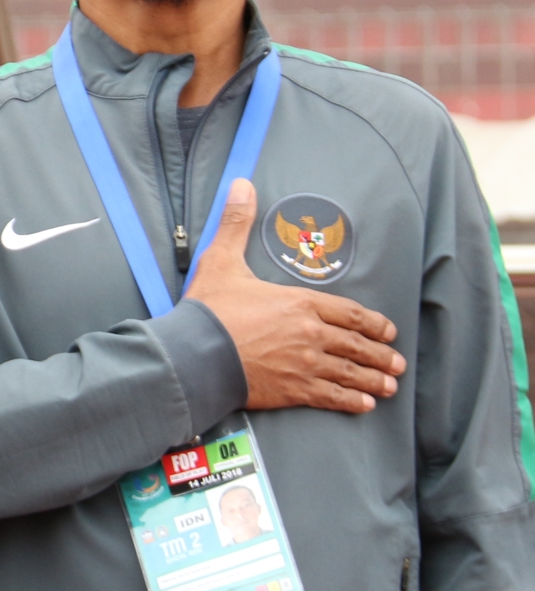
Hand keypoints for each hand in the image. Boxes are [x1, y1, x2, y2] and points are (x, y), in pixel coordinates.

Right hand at [184, 179, 403, 413]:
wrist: (194, 354)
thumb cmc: (209, 309)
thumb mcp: (222, 259)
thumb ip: (237, 223)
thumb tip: (242, 185)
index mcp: (300, 302)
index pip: (349, 313)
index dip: (373, 323)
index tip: (387, 331)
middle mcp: (311, 333)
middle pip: (356, 344)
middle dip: (380, 355)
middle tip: (397, 364)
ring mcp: (305, 363)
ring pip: (350, 372)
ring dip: (373, 380)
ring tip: (388, 387)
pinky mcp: (293, 390)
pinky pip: (331, 396)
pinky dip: (351, 401)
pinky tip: (364, 405)